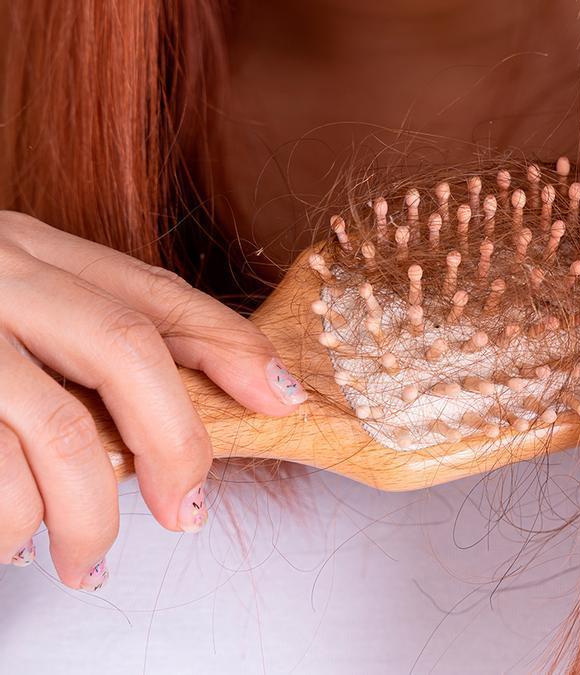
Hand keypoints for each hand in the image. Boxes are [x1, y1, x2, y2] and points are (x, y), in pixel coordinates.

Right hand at [0, 211, 305, 588]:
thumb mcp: (8, 297)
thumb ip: (78, 329)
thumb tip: (183, 410)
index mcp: (30, 247)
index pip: (154, 293)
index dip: (230, 346)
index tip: (280, 398)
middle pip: (124, 351)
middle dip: (178, 440)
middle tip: (188, 513)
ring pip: (53, 429)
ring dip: (88, 512)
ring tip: (88, 561)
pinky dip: (7, 521)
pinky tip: (9, 543)